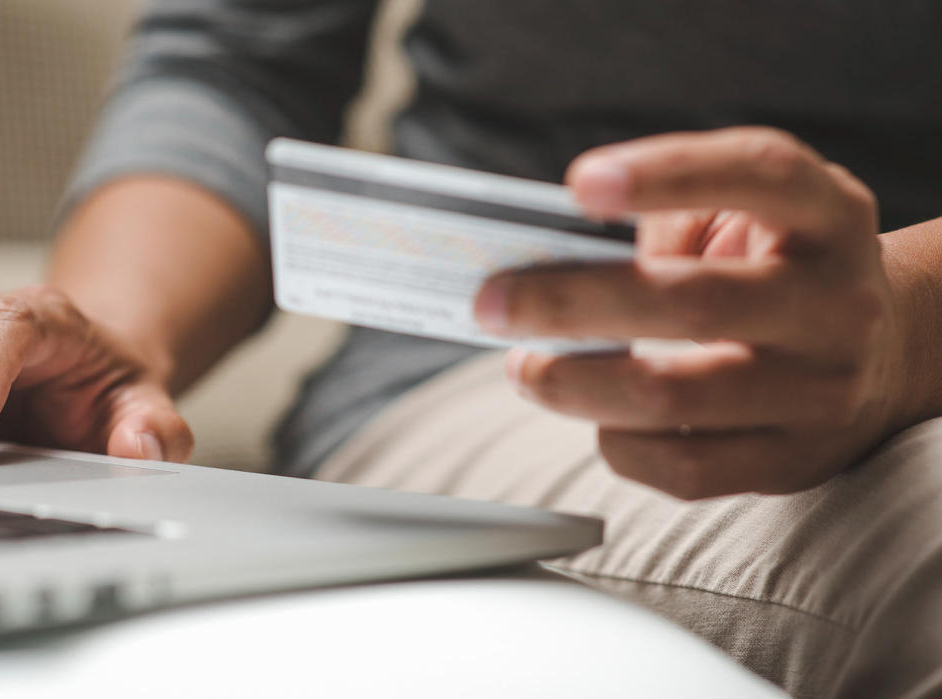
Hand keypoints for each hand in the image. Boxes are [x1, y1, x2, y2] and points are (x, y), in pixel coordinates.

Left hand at [474, 127, 902, 498]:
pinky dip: (615, 442)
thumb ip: (667, 219)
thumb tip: (543, 264)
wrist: (883, 351)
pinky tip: (591, 412)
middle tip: (493, 303)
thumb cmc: (775, 268)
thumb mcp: (748, 214)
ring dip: (573, 384)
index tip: (578, 185)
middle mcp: (836, 302)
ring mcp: (821, 390)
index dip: (667, 174)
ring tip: (524, 367)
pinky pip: (683, 468)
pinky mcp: (794, 460)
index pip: (758, 174)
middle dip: (570, 303)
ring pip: (673, 398)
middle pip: (692, 305)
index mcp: (827, 216)